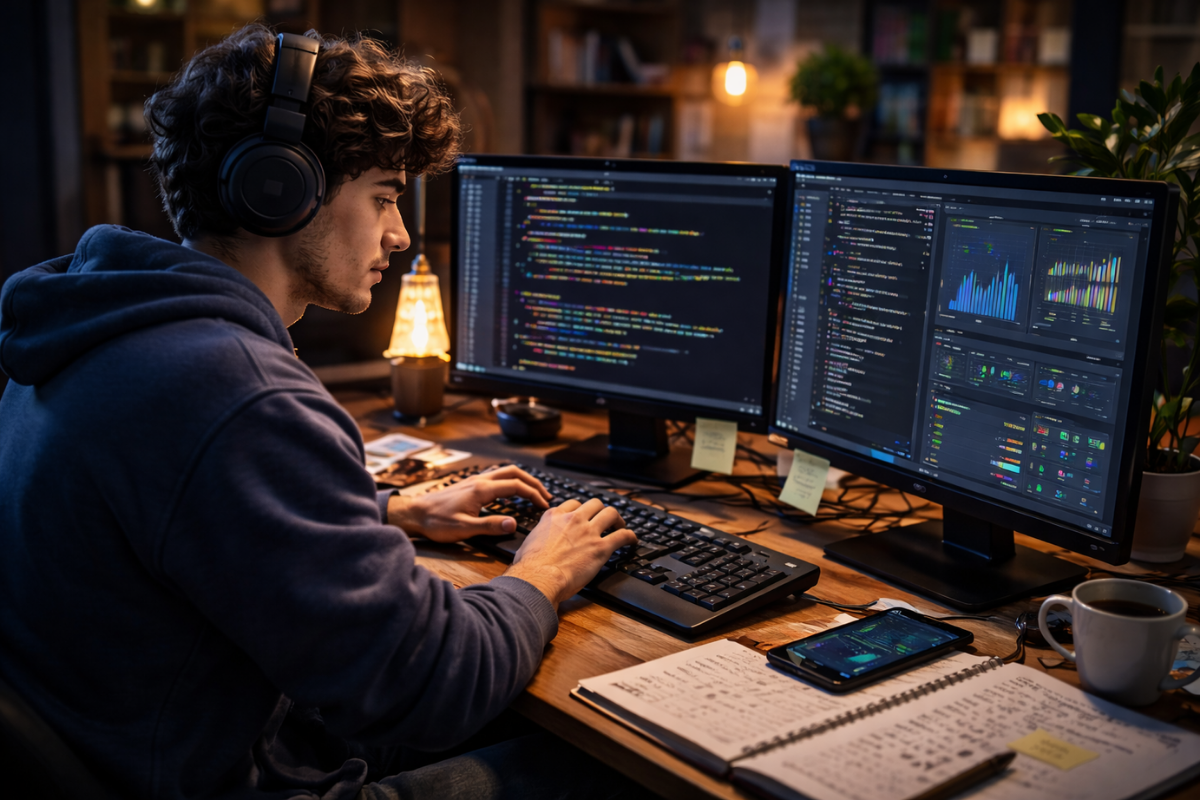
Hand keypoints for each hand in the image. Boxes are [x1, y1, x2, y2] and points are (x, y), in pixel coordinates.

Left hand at [387, 465, 551, 542]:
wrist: (415, 513)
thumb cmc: (436, 522)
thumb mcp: (464, 528)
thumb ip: (490, 526)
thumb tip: (513, 524)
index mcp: (482, 490)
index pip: (516, 486)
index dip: (534, 494)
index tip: (544, 505)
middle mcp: (480, 481)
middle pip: (514, 473)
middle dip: (533, 482)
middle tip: (545, 495)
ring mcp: (474, 481)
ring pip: (505, 472)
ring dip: (522, 479)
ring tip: (533, 492)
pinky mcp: (469, 485)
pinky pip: (496, 476)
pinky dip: (510, 480)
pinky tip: (510, 491)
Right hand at [504, 498, 636, 608]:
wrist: (538, 577)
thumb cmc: (529, 566)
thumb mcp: (529, 542)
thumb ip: (539, 536)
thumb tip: (537, 543)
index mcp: (554, 517)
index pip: (573, 504)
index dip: (581, 510)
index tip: (585, 516)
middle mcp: (573, 520)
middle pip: (595, 504)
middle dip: (601, 510)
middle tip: (605, 520)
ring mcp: (588, 532)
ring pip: (611, 513)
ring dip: (618, 519)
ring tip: (620, 526)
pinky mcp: (601, 548)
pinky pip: (622, 536)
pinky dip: (630, 536)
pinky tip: (632, 540)